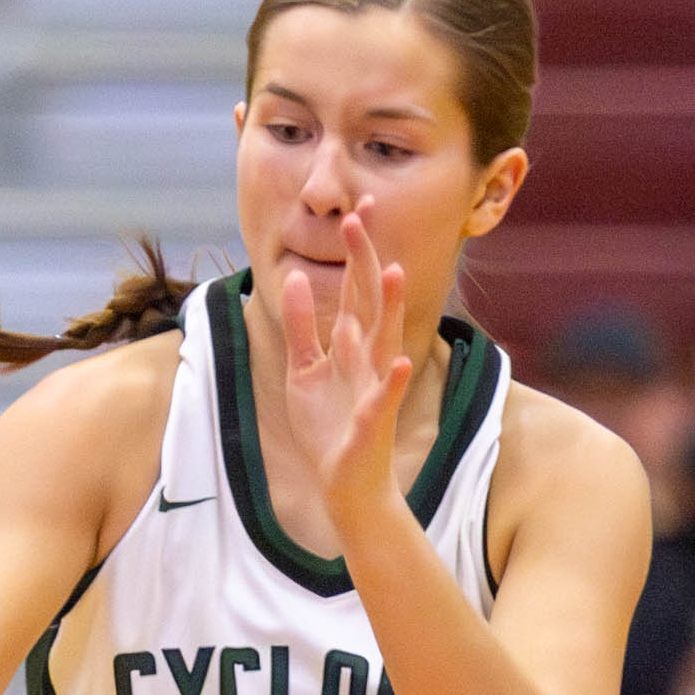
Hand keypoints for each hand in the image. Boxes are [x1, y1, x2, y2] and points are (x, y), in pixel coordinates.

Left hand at [276, 212, 415, 526]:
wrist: (349, 484)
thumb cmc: (330, 427)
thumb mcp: (304, 370)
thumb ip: (302, 327)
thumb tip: (294, 278)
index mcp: (351, 345)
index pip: (355, 289)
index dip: (355, 251)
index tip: (355, 210)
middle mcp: (368, 359)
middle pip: (369, 301)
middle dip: (365, 261)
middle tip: (361, 216)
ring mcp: (374, 388)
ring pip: (384, 342)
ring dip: (388, 308)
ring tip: (394, 272)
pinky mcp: (373, 422)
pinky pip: (384, 398)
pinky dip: (392, 380)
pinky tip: (401, 361)